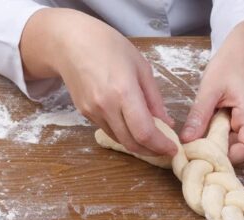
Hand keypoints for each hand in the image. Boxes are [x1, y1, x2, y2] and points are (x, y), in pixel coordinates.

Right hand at [21, 9, 175, 155]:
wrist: (71, 43)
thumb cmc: (109, 47)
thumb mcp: (141, 67)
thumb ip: (154, 99)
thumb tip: (166, 123)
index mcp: (124, 92)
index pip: (144, 132)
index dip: (161, 146)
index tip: (173, 149)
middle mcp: (106, 107)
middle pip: (131, 143)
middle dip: (151, 151)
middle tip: (164, 149)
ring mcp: (93, 112)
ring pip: (119, 140)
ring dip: (137, 145)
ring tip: (152, 138)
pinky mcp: (85, 114)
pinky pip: (108, 131)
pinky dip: (123, 134)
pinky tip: (132, 126)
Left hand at [180, 21, 243, 163]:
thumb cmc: (230, 63)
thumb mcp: (209, 88)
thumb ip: (199, 115)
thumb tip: (186, 140)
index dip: (229, 156)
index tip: (205, 151)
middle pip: (241, 147)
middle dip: (218, 148)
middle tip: (195, 141)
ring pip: (236, 140)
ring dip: (217, 139)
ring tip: (201, 128)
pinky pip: (235, 132)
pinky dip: (220, 131)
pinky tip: (208, 122)